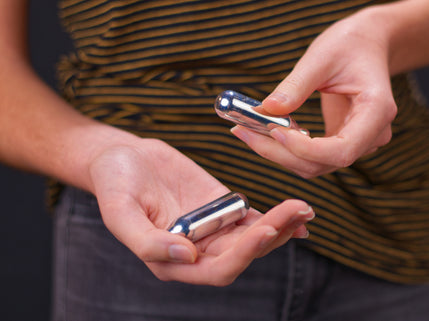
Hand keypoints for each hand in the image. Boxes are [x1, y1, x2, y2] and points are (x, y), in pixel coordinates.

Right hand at [88, 138, 312, 285]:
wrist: (123, 157)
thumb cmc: (114, 183)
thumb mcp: (120, 211)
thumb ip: (147, 242)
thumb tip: (187, 257)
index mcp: (171, 261)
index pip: (217, 269)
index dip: (244, 254)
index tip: (265, 229)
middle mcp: (196, 251)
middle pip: (243, 253)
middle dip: (272, 235)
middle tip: (297, 211)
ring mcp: (211, 229)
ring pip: (252, 236)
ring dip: (280, 226)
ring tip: (304, 209)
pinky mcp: (220, 207)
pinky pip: (250, 217)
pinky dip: (274, 216)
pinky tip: (296, 211)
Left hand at [231, 9, 396, 178]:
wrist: (367, 46)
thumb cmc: (350, 45)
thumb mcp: (321, 57)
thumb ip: (296, 86)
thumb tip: (267, 109)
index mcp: (377, 111)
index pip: (342, 150)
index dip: (305, 149)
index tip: (273, 131)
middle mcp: (372, 134)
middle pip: (323, 163)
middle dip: (280, 153)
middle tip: (244, 131)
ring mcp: (359, 142)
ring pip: (314, 165)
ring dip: (278, 154)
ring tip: (247, 130)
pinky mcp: (341, 142)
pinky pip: (311, 157)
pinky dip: (285, 149)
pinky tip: (263, 133)